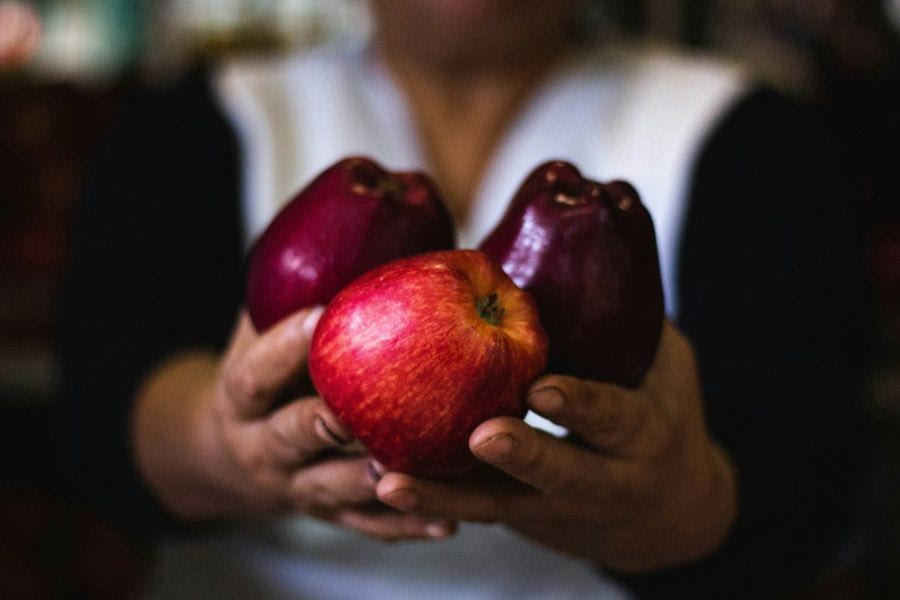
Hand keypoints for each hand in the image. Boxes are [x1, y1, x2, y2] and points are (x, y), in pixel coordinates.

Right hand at [134, 308, 454, 540]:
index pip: (257, 371)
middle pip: (287, 437)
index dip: (284, 346)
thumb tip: (360, 216)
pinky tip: (447, 522)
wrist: (231, 454)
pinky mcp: (330, 514)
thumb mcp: (257, 334)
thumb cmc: (264, 374)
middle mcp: (262, 445)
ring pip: (330, 489)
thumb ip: (291, 294)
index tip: (319, 318)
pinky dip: (406, 525)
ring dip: (368, 483)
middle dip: (316, 425)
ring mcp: (296, 486)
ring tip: (405, 473)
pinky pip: (368, 526)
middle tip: (349, 414)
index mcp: (242, 395)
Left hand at [375, 322, 736, 569]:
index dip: (580, 404)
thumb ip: (625, 322)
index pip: (613, 417)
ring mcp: (556, 510)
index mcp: (643, 435)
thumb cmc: (663, 415)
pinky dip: (431, 498)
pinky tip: (381, 480)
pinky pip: (474, 508)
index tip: (541, 386)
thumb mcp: (666, 368)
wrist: (668, 516)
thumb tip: (579, 238)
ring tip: (389, 481)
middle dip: (519, 456)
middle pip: (558, 474)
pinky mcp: (519, 518)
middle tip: (478, 436)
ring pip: (497, 506)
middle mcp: (603, 481)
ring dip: (443, 496)